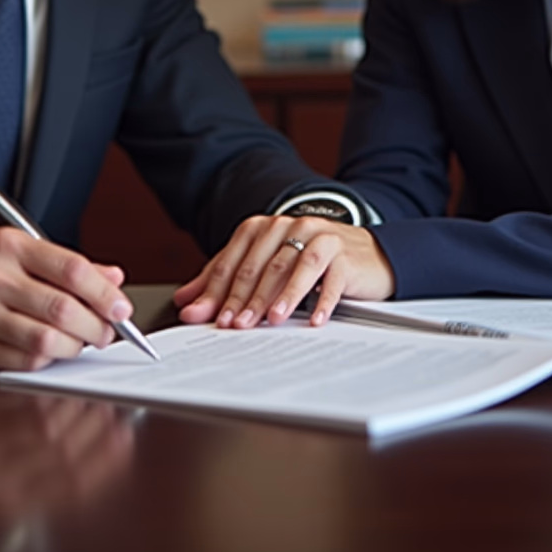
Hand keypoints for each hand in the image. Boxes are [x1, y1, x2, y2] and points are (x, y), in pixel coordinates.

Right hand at [0, 228, 131, 372]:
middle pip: (63, 308)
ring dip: (74, 347)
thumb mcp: (13, 251)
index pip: (71, 268)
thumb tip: (113, 277)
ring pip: (46, 341)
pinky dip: (46, 360)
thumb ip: (65, 264)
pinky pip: (23, 361)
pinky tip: (50, 351)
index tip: (121, 308)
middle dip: (96, 326)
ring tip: (81, 342)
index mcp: (8, 246)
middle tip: (107, 331)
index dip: (104, 292)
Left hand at [172, 215, 394, 328]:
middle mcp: (289, 226)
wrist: (365, 254)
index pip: (234, 260)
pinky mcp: (344, 253)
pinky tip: (315, 319)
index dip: (218, 290)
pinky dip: (322, 299)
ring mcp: (318, 236)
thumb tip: (186, 302)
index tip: (206, 316)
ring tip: (270, 320)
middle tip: (235, 325)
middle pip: (261, 265)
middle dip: (245, 297)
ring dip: (279, 296)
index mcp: (263, 228)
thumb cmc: (310, 263)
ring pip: (292, 266)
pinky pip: (330, 277)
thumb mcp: (265, 267)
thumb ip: (225, 281)